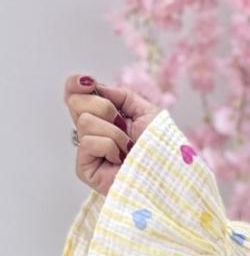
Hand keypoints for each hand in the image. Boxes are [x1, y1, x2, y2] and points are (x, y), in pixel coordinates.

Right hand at [64, 74, 161, 196]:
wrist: (168, 171)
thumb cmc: (160, 146)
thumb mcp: (146, 111)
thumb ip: (121, 95)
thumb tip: (94, 86)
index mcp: (103, 117)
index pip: (75, 94)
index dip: (75, 85)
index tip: (87, 83)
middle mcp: (91, 131)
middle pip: (76, 102)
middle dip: (105, 108)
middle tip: (122, 125)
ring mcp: (86, 150)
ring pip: (85, 121)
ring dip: (115, 133)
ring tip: (128, 148)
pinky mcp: (84, 168)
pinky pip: (88, 142)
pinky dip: (110, 147)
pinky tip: (120, 159)